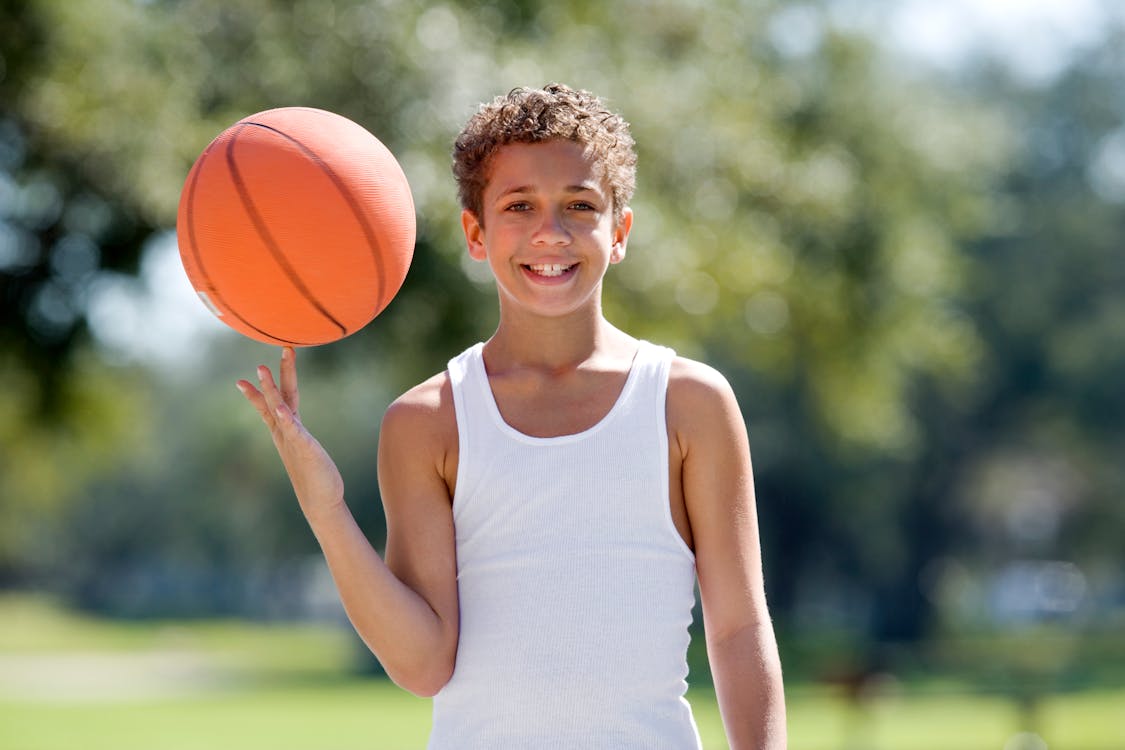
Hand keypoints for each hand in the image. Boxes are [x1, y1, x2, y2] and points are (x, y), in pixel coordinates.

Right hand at [237, 347, 344, 518]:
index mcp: (287, 429)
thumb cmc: (315, 473)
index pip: (272, 403)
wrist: (320, 500)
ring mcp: (292, 439)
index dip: (262, 388)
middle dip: (269, 379)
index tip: (246, 375)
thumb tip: (294, 426)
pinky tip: (280, 408)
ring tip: (261, 370)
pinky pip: (293, 429)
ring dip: (270, 389)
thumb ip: (298, 433)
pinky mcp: (303, 448)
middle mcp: (286, 432)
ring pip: (278, 409)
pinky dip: (285, 417)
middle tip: (259, 362)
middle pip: (276, 399)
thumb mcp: (304, 446)